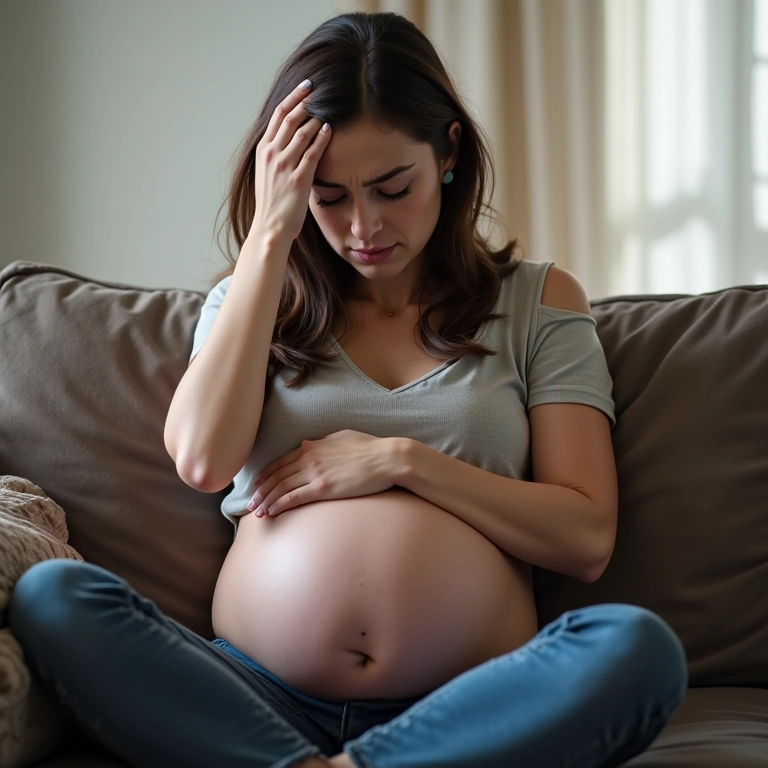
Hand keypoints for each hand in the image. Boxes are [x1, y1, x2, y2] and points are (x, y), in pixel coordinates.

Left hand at [247, 430, 396, 517]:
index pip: (281, 461)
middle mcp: (309, 458)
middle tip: (250, 503)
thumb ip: (322, 442)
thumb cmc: (369, 447)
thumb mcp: (341, 437)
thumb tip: (309, 444)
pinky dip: (279, 505)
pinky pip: (294, 498)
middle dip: (261, 491)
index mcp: (312, 446)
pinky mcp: (323, 488)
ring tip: (257, 512)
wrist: (387, 458)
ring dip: (266, 501)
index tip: (257, 484)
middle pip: (276, 476)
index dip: (266, 474)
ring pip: (281, 488)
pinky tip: (271, 513)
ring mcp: (315, 473)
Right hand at [251, 80, 331, 241]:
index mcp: (263, 150)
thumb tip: (291, 137)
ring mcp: (284, 166)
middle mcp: (271, 154)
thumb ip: (277, 153)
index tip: (306, 87)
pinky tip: (330, 129)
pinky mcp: (298, 179)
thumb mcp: (268, 172)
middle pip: (290, 117)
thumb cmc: (273, 203)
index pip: (279, 115)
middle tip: (321, 89)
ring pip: (302, 132)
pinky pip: (312, 153)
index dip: (293, 97)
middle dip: (306, 100)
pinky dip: (321, 138)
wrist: (270, 228)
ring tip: (329, 107)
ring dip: (317, 116)